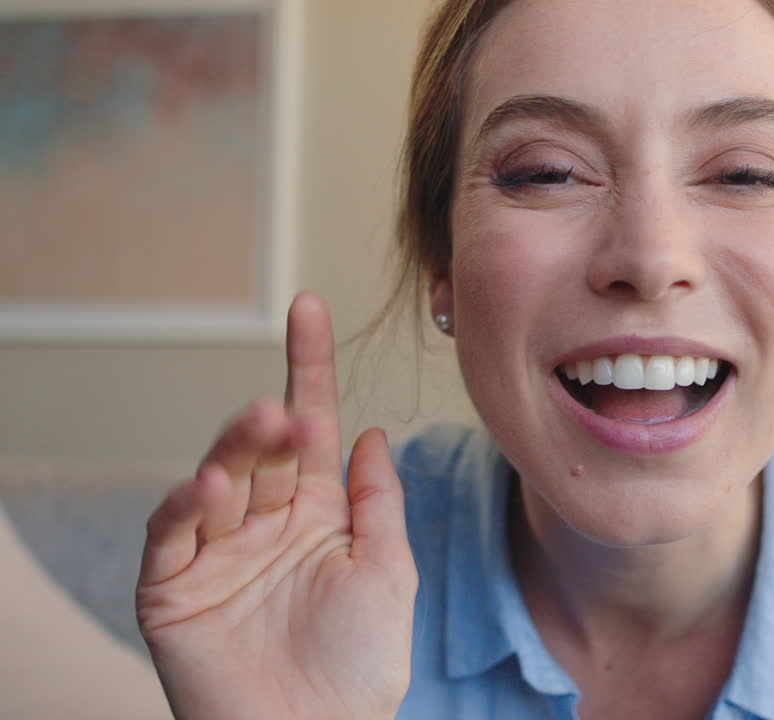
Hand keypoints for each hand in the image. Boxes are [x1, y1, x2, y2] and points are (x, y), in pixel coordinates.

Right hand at [136, 293, 417, 719]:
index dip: (307, 368)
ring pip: (215, 480)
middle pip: (259, 450)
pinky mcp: (171, 589)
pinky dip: (185, 505)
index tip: (308, 306)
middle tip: (283, 408)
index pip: (309, 428)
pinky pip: (172, 535)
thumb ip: (377, 500)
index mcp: (315, 515)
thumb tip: (372, 431)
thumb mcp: (387, 569)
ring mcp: (215, 554)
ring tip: (260, 429)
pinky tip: (208, 483)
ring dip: (232, 451)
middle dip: (268, 423)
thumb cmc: (361, 664)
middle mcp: (262, 525)